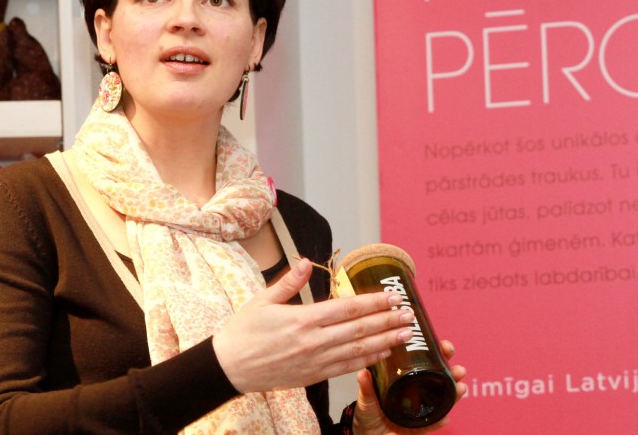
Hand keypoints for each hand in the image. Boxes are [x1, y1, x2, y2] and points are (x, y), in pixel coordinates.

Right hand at [213, 258, 415, 392]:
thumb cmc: (244, 331)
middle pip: (359, 329)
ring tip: (405, 335)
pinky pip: (346, 368)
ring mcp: (315, 361)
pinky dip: (367, 361)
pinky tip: (382, 354)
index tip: (393, 297)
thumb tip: (307, 261)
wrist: (228, 368)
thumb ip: (289, 281)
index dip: (374, 303)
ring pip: (358, 350)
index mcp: (303, 319)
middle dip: (387, 321)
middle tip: (409, 315)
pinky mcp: (313, 376)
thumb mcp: (262, 300)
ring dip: (385, 342)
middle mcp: (313, 341)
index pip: (348, 309)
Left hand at [352, 340, 466, 434]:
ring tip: (461, 388)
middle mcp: (418, 392)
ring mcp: (421, 409)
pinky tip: (445, 418)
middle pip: (440, 378)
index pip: (426, 361)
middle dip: (453, 371)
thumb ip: (366, 387)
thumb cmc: (368, 413)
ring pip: (443, 399)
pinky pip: (432, 424)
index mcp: (407, 379)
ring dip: (454, 394)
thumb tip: (363, 373)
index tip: (444, 346)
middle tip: (458, 368)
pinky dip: (439, 421)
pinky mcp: (419, 428)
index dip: (438, 352)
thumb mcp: (367, 398)